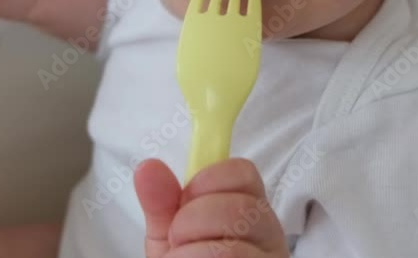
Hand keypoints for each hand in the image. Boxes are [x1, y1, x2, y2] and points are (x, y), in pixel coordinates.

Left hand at [134, 158, 289, 257]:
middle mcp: (270, 239)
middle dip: (191, 222)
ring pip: (231, 252)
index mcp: (251, 213)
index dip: (206, 183)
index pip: (243, 173)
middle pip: (239, 209)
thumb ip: (162, 203)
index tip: (184, 205)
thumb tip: (147, 168)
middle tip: (177, 242)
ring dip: (189, 257)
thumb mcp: (172, 238)